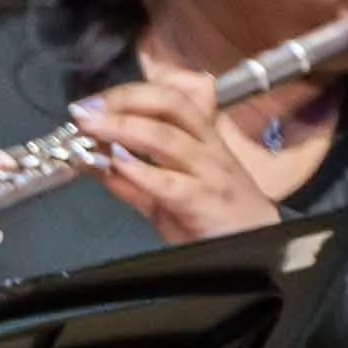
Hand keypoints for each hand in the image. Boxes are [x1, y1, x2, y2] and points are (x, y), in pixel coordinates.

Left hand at [74, 70, 305, 243]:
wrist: (261, 254)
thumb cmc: (218, 226)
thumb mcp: (170, 201)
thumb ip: (136, 184)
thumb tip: (100, 167)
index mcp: (203, 140)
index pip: (169, 100)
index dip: (129, 94)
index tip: (94, 102)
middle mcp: (208, 149)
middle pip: (169, 105)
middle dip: (124, 101)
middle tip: (87, 111)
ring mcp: (210, 173)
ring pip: (166, 137)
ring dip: (123, 128)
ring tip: (91, 129)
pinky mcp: (207, 202)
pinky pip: (170, 182)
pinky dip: (139, 171)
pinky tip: (117, 163)